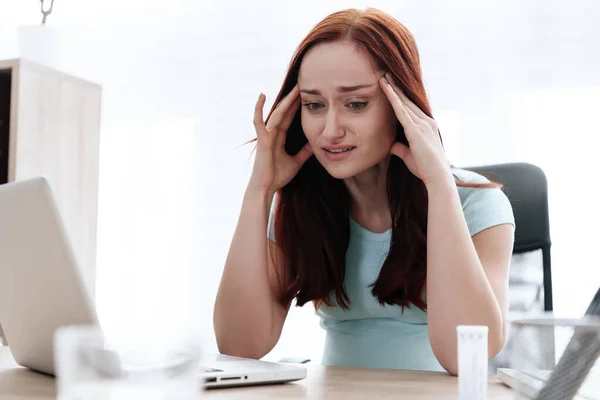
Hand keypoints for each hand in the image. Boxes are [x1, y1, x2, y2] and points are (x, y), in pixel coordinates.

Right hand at [248, 85, 312, 194]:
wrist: (266, 188)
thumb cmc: (277, 176)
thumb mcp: (296, 162)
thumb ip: (304, 153)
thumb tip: (315, 145)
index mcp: (279, 138)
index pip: (290, 118)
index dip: (296, 107)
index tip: (305, 95)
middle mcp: (272, 134)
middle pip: (284, 113)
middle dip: (293, 100)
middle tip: (303, 86)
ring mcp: (266, 135)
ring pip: (277, 114)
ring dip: (285, 101)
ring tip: (295, 89)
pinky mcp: (261, 140)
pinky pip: (259, 121)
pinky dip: (258, 109)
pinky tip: (261, 96)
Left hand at [379, 73, 452, 188]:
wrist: (437, 177)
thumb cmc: (426, 169)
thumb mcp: (410, 157)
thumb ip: (401, 149)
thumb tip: (392, 146)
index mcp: (427, 126)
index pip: (411, 108)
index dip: (401, 96)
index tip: (392, 85)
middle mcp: (426, 122)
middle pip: (408, 101)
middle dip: (396, 87)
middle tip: (386, 73)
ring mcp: (422, 125)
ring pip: (404, 102)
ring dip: (393, 89)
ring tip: (383, 76)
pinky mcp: (416, 130)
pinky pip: (401, 111)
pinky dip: (393, 99)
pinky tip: (386, 89)